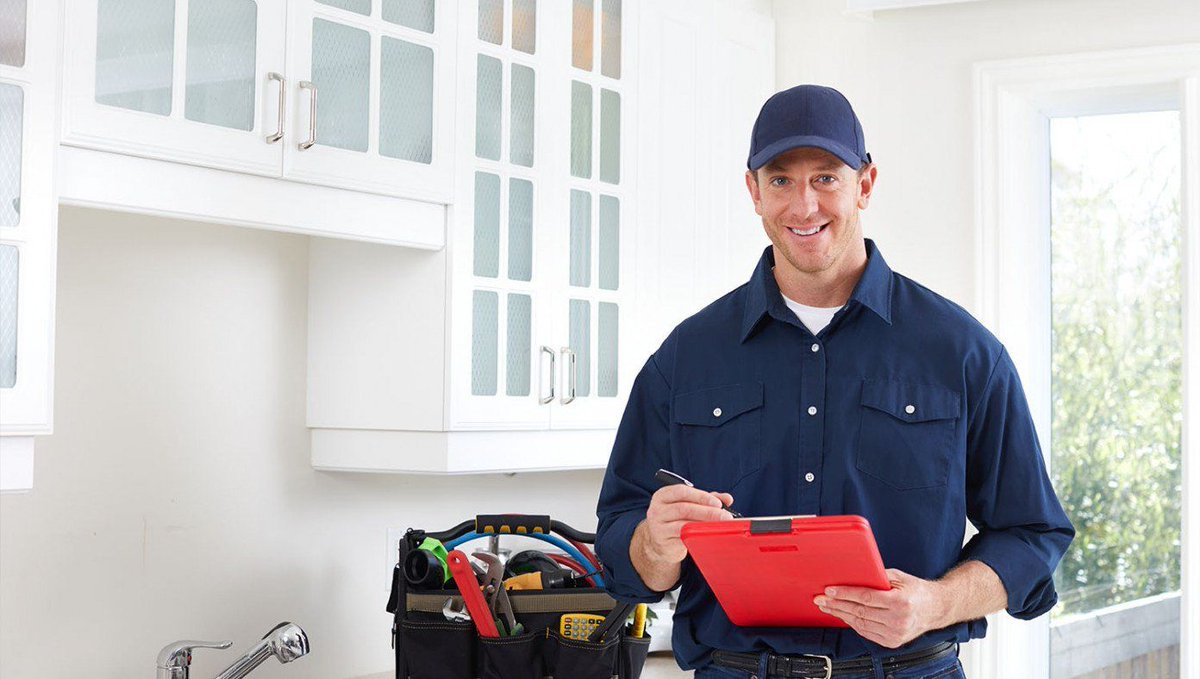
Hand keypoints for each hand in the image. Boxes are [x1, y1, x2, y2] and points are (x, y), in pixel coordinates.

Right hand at [640, 485, 734, 562]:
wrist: (659, 542)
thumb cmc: (677, 519)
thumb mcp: (688, 504)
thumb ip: (707, 499)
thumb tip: (727, 498)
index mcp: (663, 495)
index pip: (682, 492)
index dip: (701, 496)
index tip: (718, 503)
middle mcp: (657, 510)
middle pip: (684, 509)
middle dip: (707, 512)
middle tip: (726, 517)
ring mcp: (658, 527)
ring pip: (683, 525)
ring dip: (704, 525)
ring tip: (720, 527)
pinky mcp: (663, 542)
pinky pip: (683, 539)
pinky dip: (697, 537)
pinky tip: (708, 536)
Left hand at [813, 569, 948, 648]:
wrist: (936, 609)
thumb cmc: (917, 591)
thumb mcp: (899, 577)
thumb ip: (877, 576)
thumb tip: (854, 573)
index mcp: (900, 602)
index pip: (865, 598)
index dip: (845, 594)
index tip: (830, 590)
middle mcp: (898, 620)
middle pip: (859, 612)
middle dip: (837, 605)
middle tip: (821, 599)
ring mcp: (895, 633)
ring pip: (860, 624)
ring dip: (841, 615)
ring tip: (827, 607)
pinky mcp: (892, 641)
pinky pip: (866, 632)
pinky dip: (852, 624)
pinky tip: (843, 616)